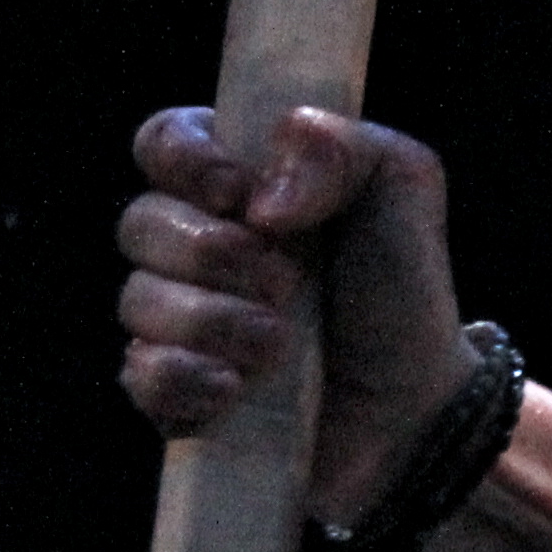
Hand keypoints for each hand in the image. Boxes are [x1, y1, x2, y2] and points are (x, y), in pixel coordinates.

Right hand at [114, 105, 471, 526]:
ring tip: (281, 345)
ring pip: (136, 300)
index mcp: (242, 183)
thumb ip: (341, 146)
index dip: (183, 159)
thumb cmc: (402, 293)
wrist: (415, 410)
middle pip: (139, 222)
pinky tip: (235, 389)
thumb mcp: (401, 186)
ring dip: (212, 320)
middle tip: (287, 282)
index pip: (163, 141)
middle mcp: (198, 246)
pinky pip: (139, 374)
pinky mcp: (176, 392)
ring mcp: (180, 323)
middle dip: (210, 252)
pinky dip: (185, 378)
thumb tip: (261, 194)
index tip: (236, 192)